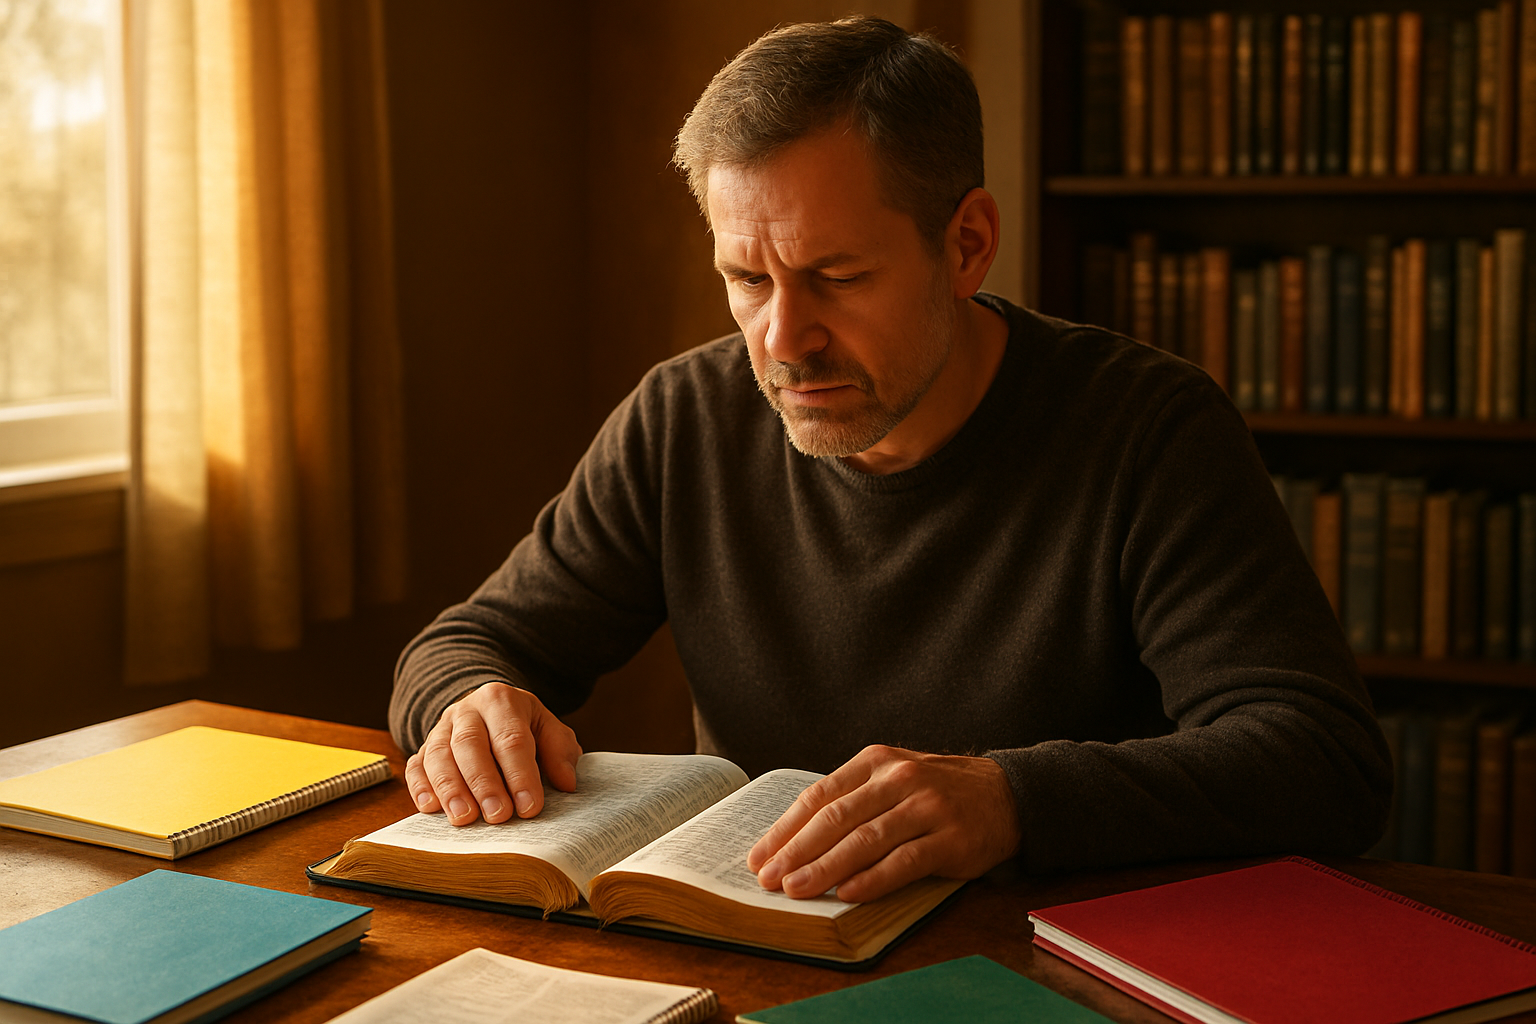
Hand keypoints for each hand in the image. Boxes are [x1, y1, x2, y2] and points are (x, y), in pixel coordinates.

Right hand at [403, 682, 581, 825]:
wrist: (486, 708)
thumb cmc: (522, 725)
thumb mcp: (548, 728)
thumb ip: (560, 751)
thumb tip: (566, 783)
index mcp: (501, 701)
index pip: (511, 738)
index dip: (521, 774)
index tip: (529, 807)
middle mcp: (467, 711)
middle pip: (470, 745)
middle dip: (484, 783)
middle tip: (497, 816)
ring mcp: (441, 728)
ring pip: (438, 755)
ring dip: (450, 789)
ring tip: (464, 818)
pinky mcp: (422, 747)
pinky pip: (416, 765)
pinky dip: (420, 787)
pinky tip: (429, 808)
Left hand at [747, 745, 1020, 902]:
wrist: (1006, 794)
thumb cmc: (936, 792)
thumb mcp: (892, 779)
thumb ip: (852, 801)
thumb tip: (796, 843)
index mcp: (875, 762)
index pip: (819, 796)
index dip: (785, 829)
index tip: (758, 857)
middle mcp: (898, 779)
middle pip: (836, 818)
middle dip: (796, 852)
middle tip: (768, 879)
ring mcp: (926, 807)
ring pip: (865, 840)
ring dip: (825, 868)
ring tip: (797, 890)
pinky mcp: (951, 838)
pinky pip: (904, 861)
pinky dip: (872, 878)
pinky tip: (848, 893)